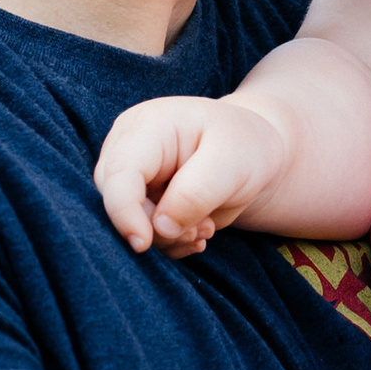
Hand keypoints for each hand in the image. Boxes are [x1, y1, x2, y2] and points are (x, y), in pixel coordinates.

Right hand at [92, 94, 288, 255]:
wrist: (254, 152)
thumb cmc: (243, 146)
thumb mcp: (232, 162)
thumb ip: (196, 192)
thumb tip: (160, 228)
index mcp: (146, 127)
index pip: (118, 173)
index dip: (123, 211)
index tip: (143, 243)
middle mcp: (128, 149)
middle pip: (116, 201)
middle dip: (157, 228)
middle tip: (202, 229)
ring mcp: (131, 176)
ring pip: (128, 223)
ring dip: (169, 238)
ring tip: (206, 225)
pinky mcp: (139, 201)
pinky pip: (143, 234)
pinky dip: (171, 242)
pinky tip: (199, 229)